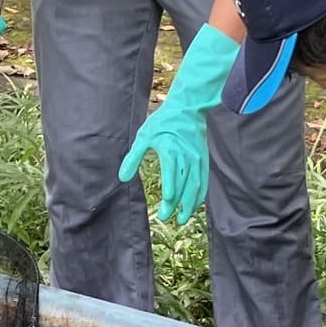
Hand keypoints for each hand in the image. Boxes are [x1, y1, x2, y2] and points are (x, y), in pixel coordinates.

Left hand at [118, 25, 240, 225]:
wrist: (187, 108)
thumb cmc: (163, 122)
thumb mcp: (143, 136)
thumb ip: (133, 158)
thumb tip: (122, 178)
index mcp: (171, 151)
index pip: (172, 175)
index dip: (171, 190)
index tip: (167, 203)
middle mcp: (187, 157)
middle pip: (184, 185)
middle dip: (177, 203)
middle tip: (167, 217)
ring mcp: (197, 159)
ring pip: (196, 186)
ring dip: (190, 203)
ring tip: (182, 218)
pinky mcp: (203, 160)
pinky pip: (203, 180)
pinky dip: (200, 194)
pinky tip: (194, 204)